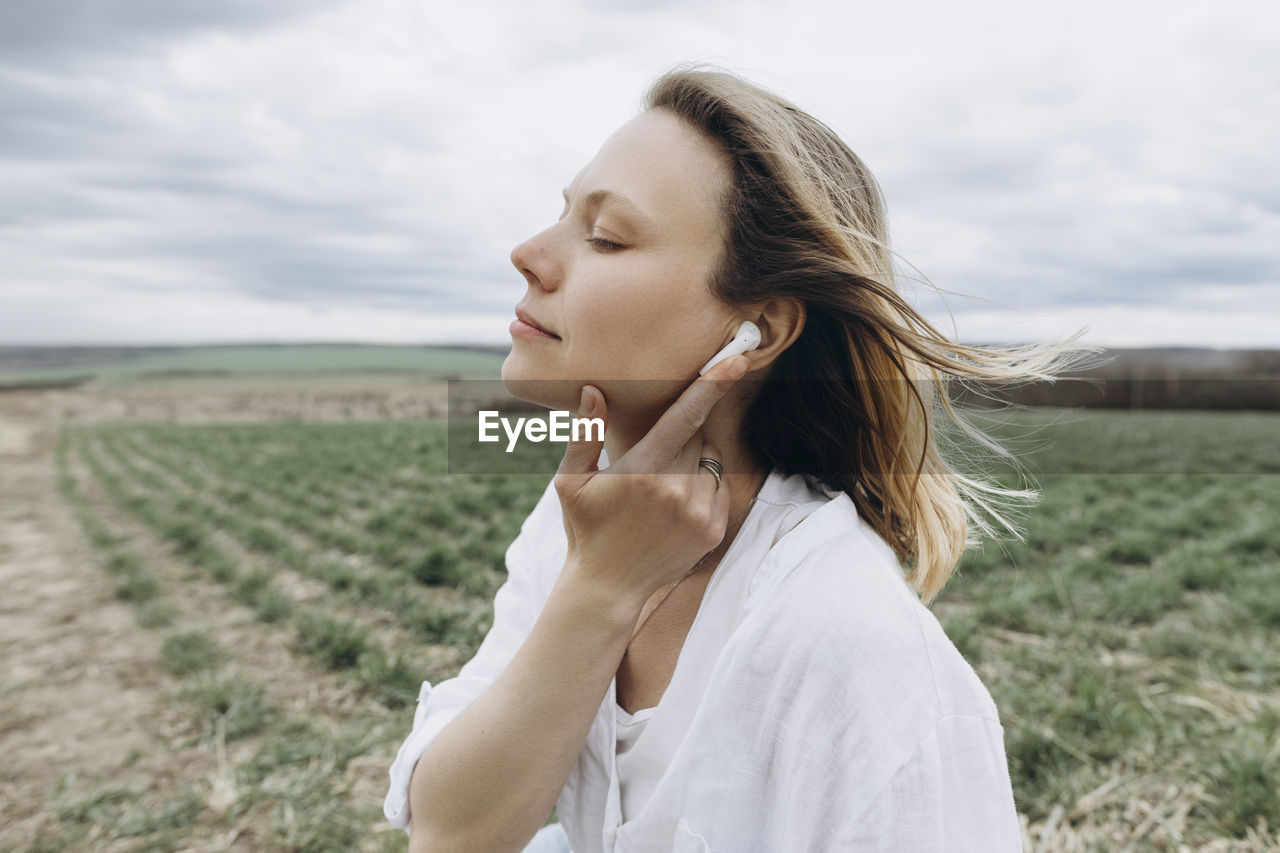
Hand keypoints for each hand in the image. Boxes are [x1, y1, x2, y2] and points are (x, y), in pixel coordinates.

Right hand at [553, 355, 751, 607]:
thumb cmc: (585, 528)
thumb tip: (592, 390)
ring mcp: (698, 513)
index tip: (736, 359)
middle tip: (651, 461)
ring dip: (691, 460)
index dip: (710, 385)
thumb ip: (584, 433)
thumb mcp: (571, 481)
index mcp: (640, 472)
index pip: (682, 418)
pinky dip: (702, 484)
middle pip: (694, 436)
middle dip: (678, 436)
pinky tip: (674, 505)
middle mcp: (674, 491)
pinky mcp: (713, 530)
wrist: (609, 588)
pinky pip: (718, 486)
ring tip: (659, 487)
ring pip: (708, 460)